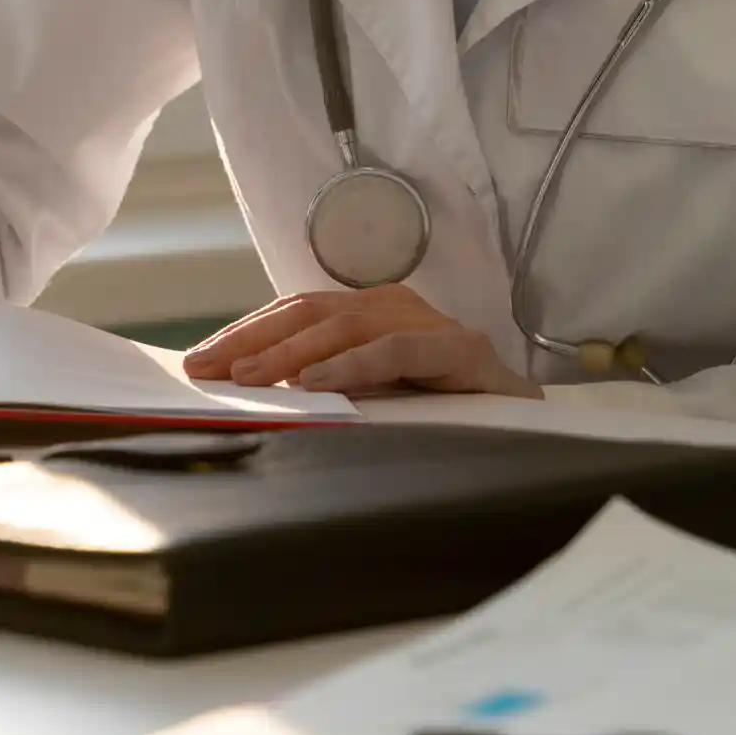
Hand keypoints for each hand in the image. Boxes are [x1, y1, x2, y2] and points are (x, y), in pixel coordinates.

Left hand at [183, 285, 541, 400]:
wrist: (535, 427)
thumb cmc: (450, 415)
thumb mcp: (379, 399)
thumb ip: (331, 389)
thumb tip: (255, 399)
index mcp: (374, 313)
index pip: (298, 312)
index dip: (247, 333)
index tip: (199, 362)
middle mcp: (397, 307)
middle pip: (310, 311)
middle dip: (252, 339)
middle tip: (205, 369)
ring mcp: (431, 324)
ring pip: (347, 326)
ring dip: (290, 353)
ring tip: (249, 378)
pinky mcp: (461, 351)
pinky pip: (396, 350)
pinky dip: (352, 365)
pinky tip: (315, 384)